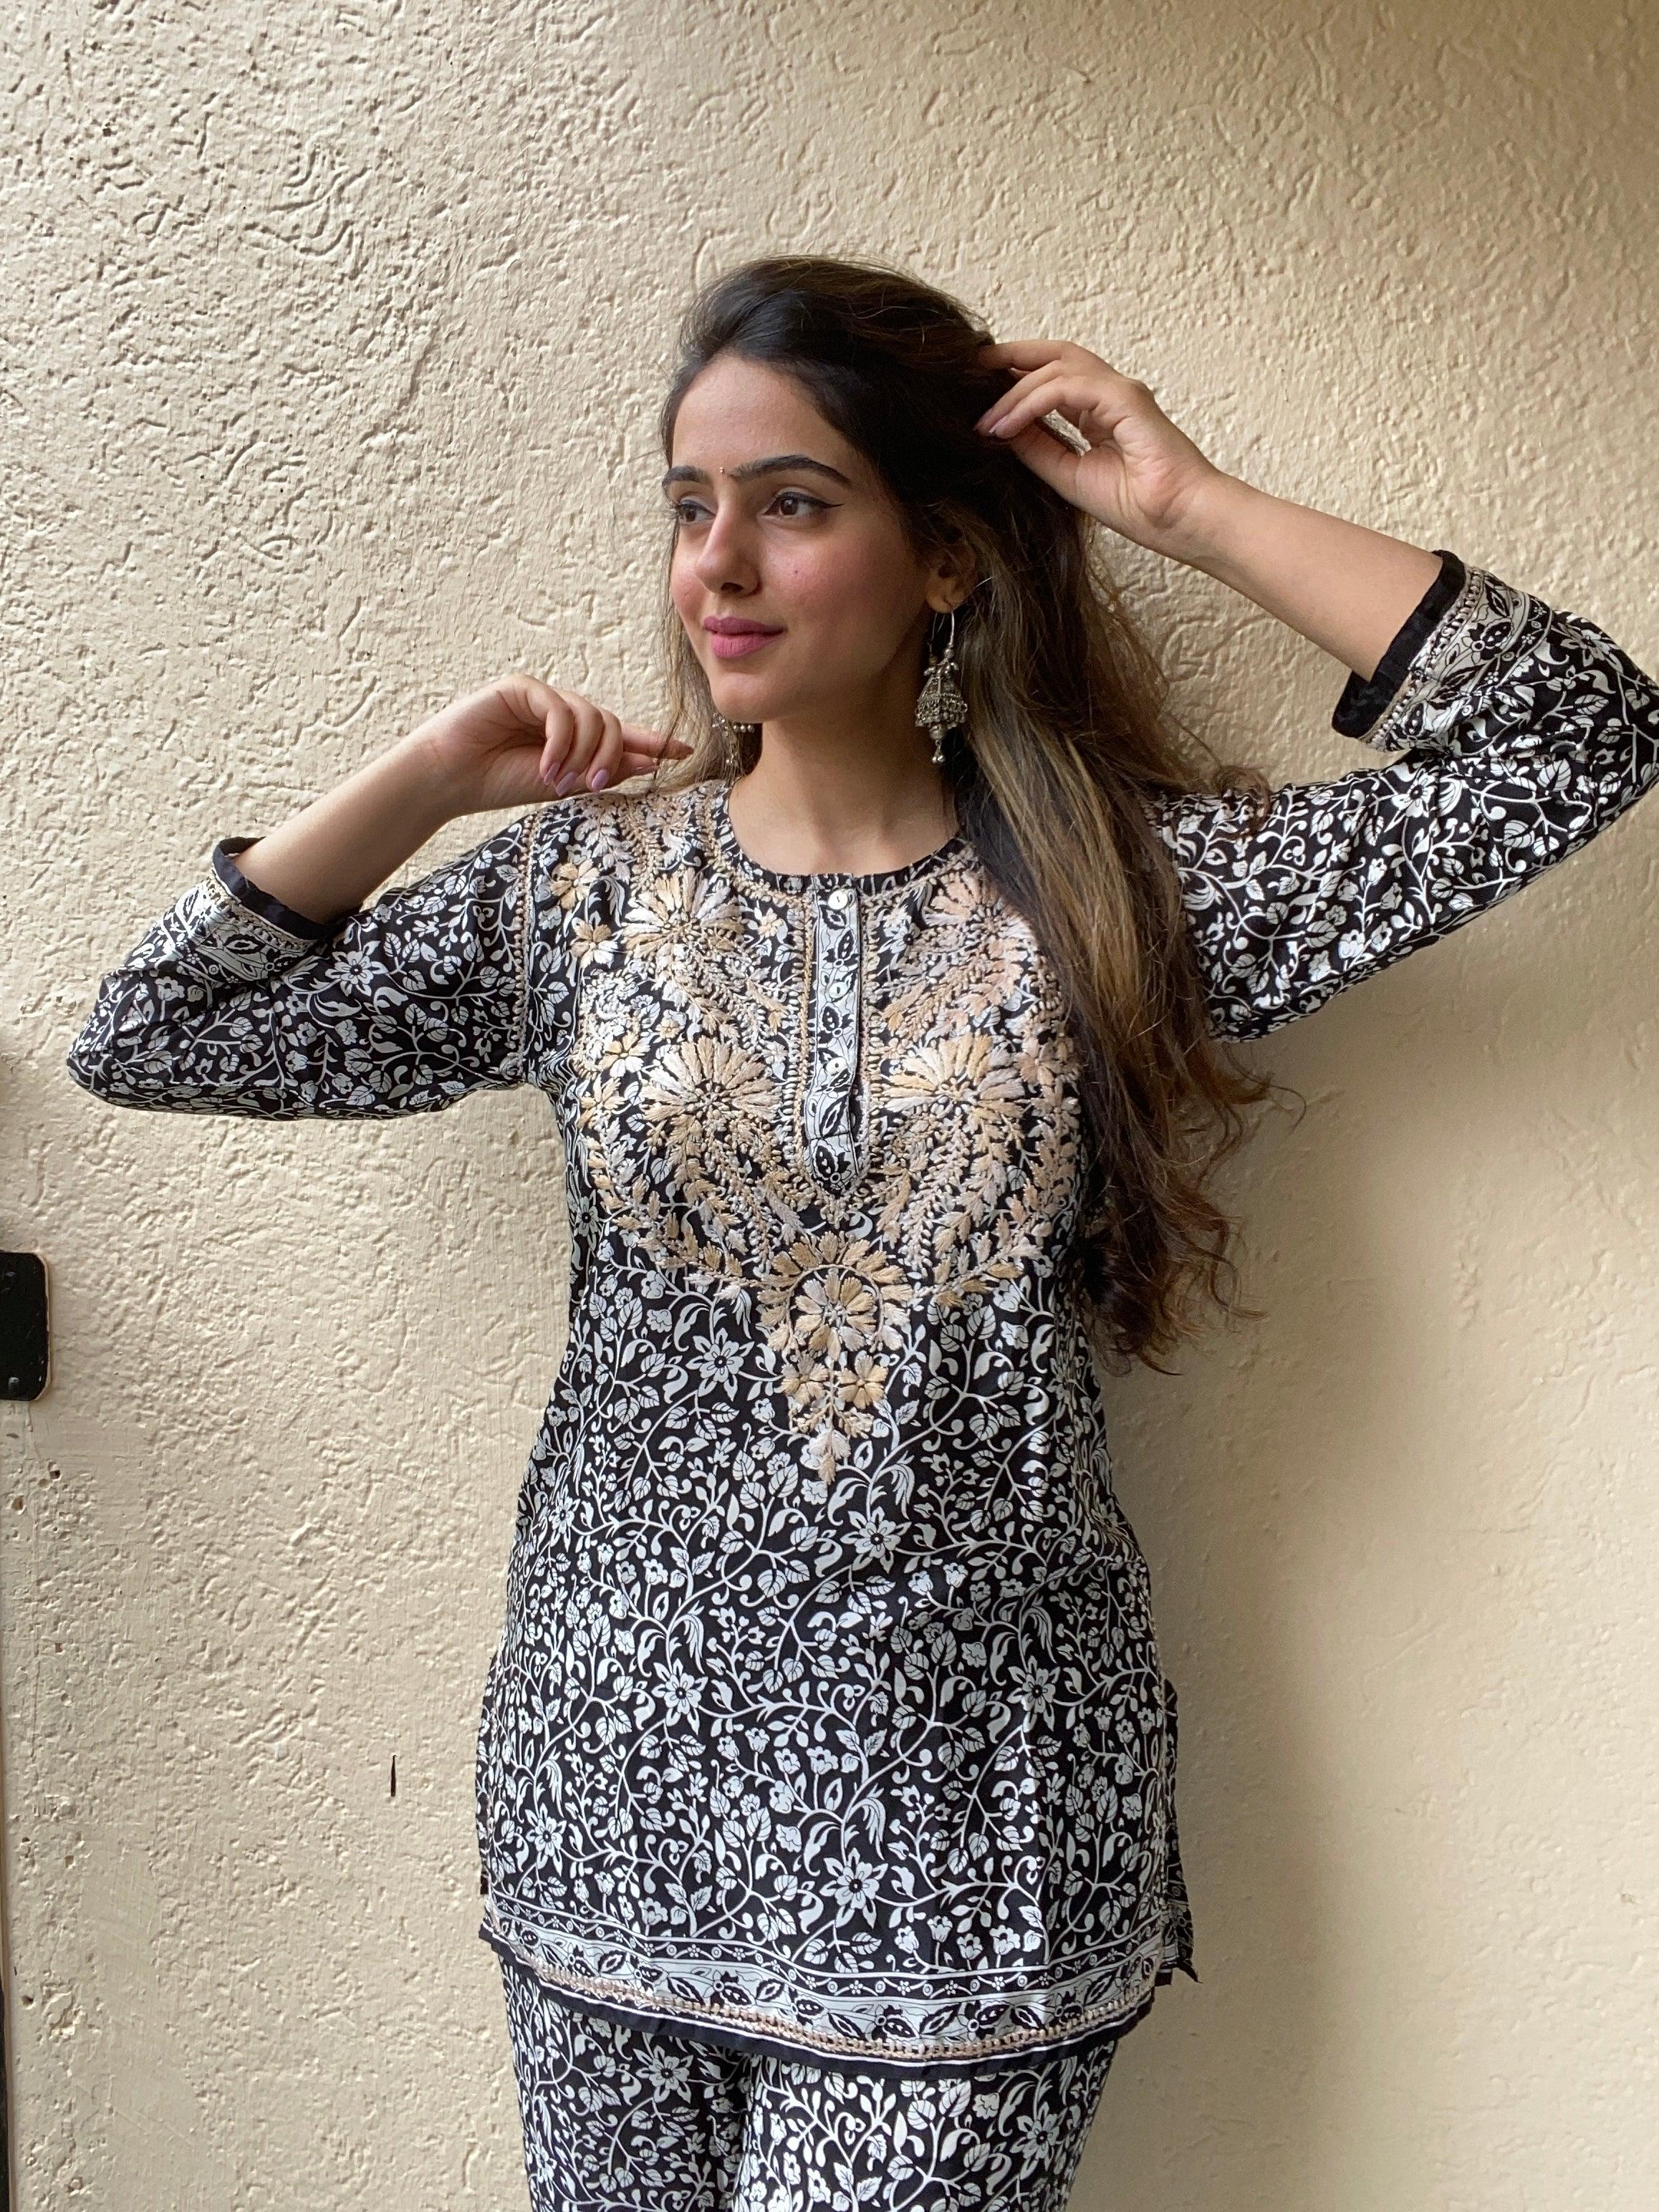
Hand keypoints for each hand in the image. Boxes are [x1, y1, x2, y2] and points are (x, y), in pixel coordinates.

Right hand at [409, 675, 691, 815]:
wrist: (450, 779)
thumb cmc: (498, 783)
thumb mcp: (562, 784)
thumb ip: (603, 770)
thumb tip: (650, 762)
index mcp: (574, 738)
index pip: (622, 734)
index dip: (653, 740)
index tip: (685, 750)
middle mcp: (562, 715)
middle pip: (612, 724)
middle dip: (611, 755)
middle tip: (592, 783)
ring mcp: (542, 699)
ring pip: (590, 715)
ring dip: (583, 752)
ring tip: (559, 780)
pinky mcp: (521, 688)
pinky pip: (558, 708)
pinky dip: (559, 740)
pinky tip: (545, 765)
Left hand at [975, 340, 1230, 561]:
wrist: (1182, 522)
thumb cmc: (1142, 508)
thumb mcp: (1069, 476)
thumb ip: (1038, 449)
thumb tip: (999, 430)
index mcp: (1100, 412)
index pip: (1052, 378)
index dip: (1014, 378)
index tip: (976, 394)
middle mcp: (1110, 395)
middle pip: (1054, 355)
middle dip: (1009, 358)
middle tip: (969, 372)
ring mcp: (1120, 392)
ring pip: (1055, 367)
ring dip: (1012, 391)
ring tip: (984, 420)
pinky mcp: (1125, 399)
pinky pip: (1067, 386)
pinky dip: (1031, 401)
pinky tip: (1007, 424)